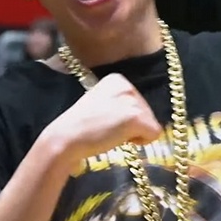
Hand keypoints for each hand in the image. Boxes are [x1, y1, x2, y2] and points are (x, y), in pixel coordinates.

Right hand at [41, 73, 162, 161]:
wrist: (66, 138)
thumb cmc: (81, 126)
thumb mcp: (101, 102)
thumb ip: (120, 103)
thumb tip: (141, 114)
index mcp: (117, 79)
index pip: (138, 102)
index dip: (126, 117)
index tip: (107, 121)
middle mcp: (127, 85)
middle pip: (148, 111)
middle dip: (133, 125)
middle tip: (109, 129)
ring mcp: (132, 100)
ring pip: (152, 123)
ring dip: (135, 133)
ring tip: (112, 133)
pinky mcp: (136, 117)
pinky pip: (154, 133)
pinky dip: (142, 141)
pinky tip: (121, 139)